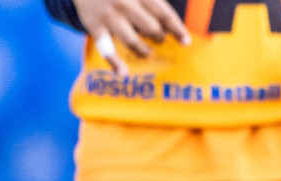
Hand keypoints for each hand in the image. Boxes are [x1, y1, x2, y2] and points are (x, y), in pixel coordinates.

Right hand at [74, 0, 190, 74]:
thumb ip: (152, 4)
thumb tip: (169, 27)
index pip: (163, 13)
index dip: (177, 29)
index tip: (186, 42)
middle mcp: (125, 3)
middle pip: (151, 28)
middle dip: (159, 38)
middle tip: (159, 40)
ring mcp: (109, 15)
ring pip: (132, 41)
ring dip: (143, 51)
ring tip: (146, 52)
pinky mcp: (94, 26)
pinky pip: (107, 49)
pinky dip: (115, 63)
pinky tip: (123, 73)